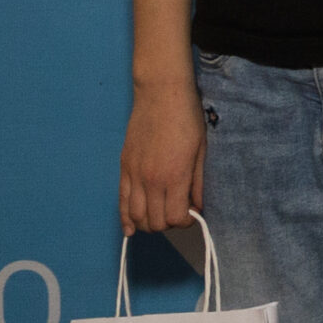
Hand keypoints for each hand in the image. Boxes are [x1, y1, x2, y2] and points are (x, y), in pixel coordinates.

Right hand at [120, 81, 206, 233]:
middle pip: (155, 222)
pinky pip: (121, 200)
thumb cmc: (187, 118)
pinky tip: (130, 229)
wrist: (161, 93)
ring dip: (148, 223)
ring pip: (136, 216)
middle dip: (168, 224)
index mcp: (175, 176)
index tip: (192, 213)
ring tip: (159, 215)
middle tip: (177, 213)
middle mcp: (151, 180)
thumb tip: (198, 207)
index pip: (175, 218)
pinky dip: (125, 218)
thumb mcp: (201, 151)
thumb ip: (198, 183)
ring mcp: (134, 174)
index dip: (186, 221)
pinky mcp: (124, 166)